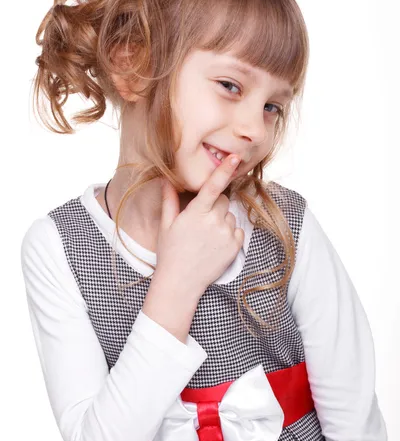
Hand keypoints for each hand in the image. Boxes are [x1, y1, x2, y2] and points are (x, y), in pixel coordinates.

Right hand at [153, 154, 244, 301]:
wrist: (181, 283)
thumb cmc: (170, 252)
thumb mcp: (166, 225)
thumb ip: (169, 200)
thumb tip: (166, 179)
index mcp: (196, 213)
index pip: (213, 186)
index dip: (224, 170)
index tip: (234, 157)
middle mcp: (214, 222)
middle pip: (223, 199)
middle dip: (214, 204)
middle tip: (200, 219)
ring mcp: (227, 235)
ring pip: (230, 215)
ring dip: (221, 220)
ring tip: (206, 236)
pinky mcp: (235, 247)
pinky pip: (238, 230)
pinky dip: (229, 233)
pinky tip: (215, 244)